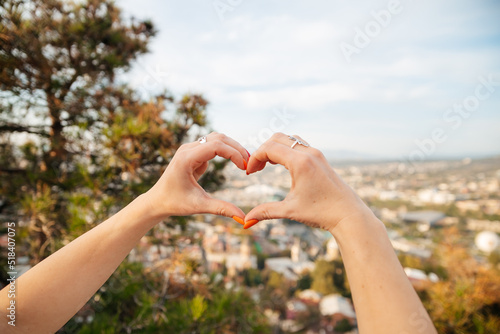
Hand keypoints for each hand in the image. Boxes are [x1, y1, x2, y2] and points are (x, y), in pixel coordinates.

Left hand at [144, 132, 248, 220]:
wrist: (157, 201)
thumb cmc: (175, 203)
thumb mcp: (199, 206)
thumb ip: (221, 209)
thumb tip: (243, 218)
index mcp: (186, 158)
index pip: (216, 146)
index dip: (234, 153)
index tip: (244, 167)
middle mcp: (187, 149)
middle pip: (218, 138)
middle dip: (236, 149)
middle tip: (249, 164)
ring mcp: (189, 149)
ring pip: (216, 138)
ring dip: (232, 147)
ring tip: (244, 162)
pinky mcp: (193, 152)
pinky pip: (212, 144)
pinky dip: (226, 150)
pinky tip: (235, 162)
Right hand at [244, 133, 371, 230]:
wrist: (348, 214)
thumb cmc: (322, 212)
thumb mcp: (290, 211)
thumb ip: (266, 212)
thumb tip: (246, 221)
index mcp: (300, 162)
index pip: (269, 148)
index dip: (255, 158)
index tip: (249, 173)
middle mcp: (309, 153)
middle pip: (277, 138)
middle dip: (262, 150)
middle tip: (255, 168)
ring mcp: (316, 154)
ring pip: (289, 139)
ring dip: (275, 147)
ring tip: (267, 164)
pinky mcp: (320, 158)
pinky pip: (299, 145)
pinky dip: (286, 150)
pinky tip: (282, 165)